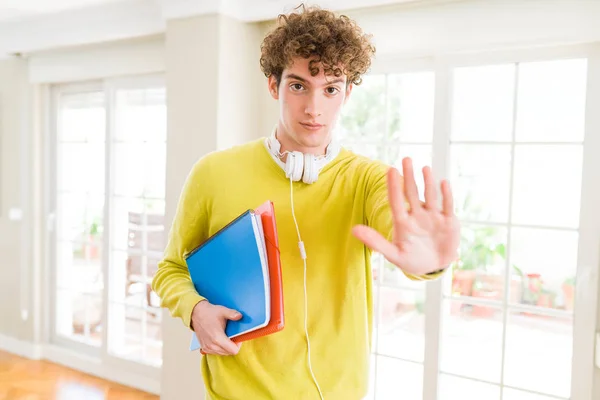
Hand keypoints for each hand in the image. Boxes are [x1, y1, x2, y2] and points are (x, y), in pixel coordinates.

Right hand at [191, 300, 242, 355]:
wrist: (196, 313)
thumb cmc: (209, 312)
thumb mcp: (223, 311)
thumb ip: (232, 314)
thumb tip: (240, 316)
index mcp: (217, 338)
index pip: (233, 350)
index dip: (238, 344)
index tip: (238, 337)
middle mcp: (212, 345)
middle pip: (229, 353)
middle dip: (233, 345)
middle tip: (233, 335)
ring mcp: (207, 348)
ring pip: (223, 353)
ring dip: (227, 347)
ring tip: (226, 337)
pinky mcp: (204, 348)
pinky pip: (216, 352)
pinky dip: (220, 348)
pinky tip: (220, 339)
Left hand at [352, 157, 459, 275]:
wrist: (433, 267)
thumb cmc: (411, 260)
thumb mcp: (393, 254)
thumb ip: (375, 242)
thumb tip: (353, 230)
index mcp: (403, 221)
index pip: (396, 201)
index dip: (394, 186)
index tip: (390, 170)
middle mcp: (418, 215)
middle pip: (412, 193)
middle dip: (409, 177)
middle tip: (406, 159)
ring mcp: (433, 217)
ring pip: (430, 196)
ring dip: (428, 182)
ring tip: (424, 168)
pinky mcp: (449, 222)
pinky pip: (447, 206)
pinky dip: (446, 195)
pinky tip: (444, 183)